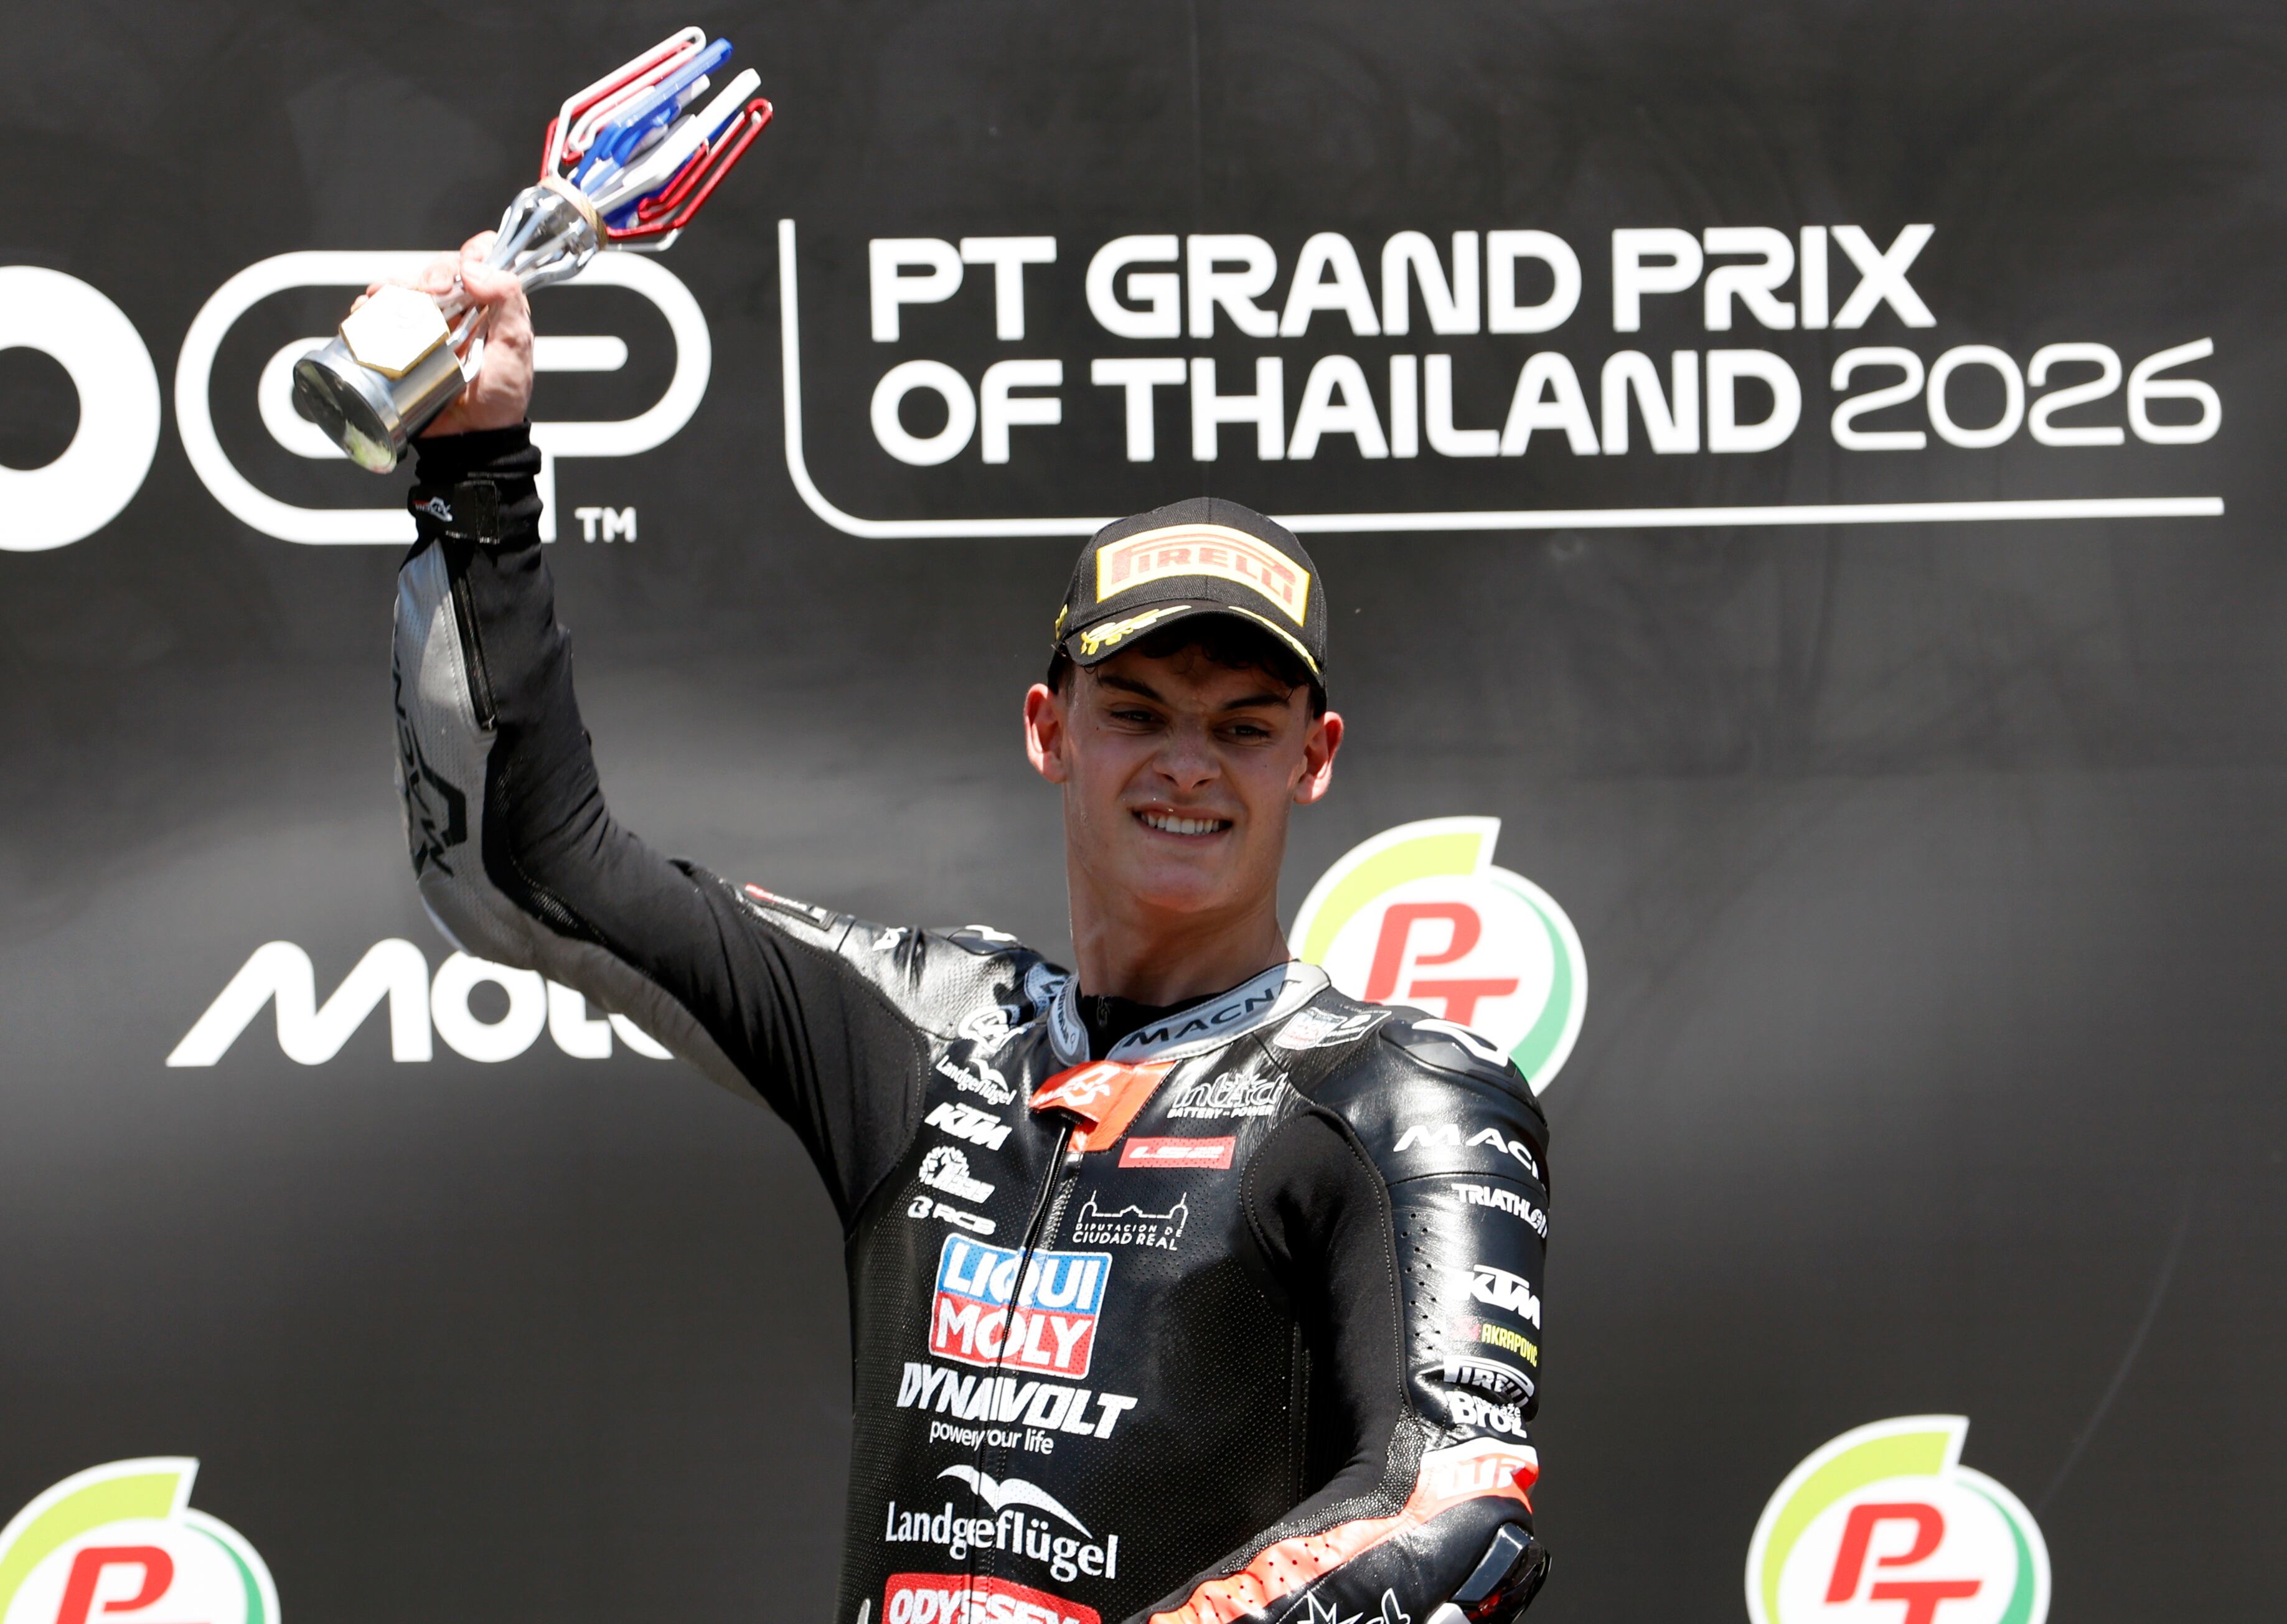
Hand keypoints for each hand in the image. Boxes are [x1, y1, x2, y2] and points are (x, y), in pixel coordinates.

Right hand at [352, 230, 533, 436]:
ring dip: (392, 285)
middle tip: (430, 291)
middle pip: (438, 267)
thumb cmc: (501, 396)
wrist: (470, 438)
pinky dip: (368, 307)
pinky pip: (379, 314)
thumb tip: (474, 269)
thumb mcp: (515, 347)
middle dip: (429, 272)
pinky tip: (366, 311)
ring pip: (405, 285)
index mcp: (491, 302)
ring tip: (386, 297)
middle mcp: (459, 306)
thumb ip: (509, 302)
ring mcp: (429, 323)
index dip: (472, 252)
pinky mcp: (402, 341)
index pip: (482, 257)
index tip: (464, 270)